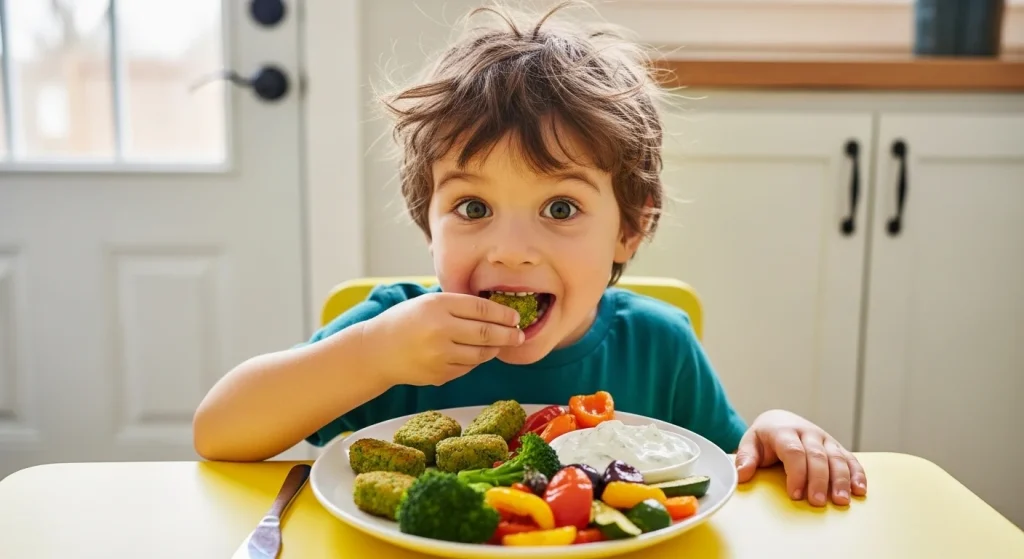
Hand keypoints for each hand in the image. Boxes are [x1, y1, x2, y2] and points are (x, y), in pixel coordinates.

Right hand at [362, 292, 523, 386]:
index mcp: (438, 305)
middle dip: (509, 334)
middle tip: (520, 335)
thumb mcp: (429, 303)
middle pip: (486, 333)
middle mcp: (440, 330)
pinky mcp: (439, 374)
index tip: (515, 317)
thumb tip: (497, 312)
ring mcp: (440, 355)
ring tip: (500, 344)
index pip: (481, 308)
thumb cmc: (406, 321)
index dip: (503, 314)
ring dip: (495, 349)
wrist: (378, 351)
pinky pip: (468, 367)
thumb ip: (458, 305)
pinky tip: (477, 354)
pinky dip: (476, 361)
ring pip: (480, 354)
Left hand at [734, 409, 866, 506]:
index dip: (796, 473)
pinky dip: (857, 474)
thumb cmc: (765, 437)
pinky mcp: (836, 447)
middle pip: (817, 457)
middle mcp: (808, 433)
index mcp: (784, 431)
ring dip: (840, 480)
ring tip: (840, 501)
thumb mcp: (750, 442)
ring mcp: (825, 439)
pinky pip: (850, 459)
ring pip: (837, 458)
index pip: (793, 451)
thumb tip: (742, 475)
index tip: (795, 494)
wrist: (780, 420)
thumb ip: (745, 457)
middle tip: (816, 503)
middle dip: (818, 481)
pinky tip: (859, 491)